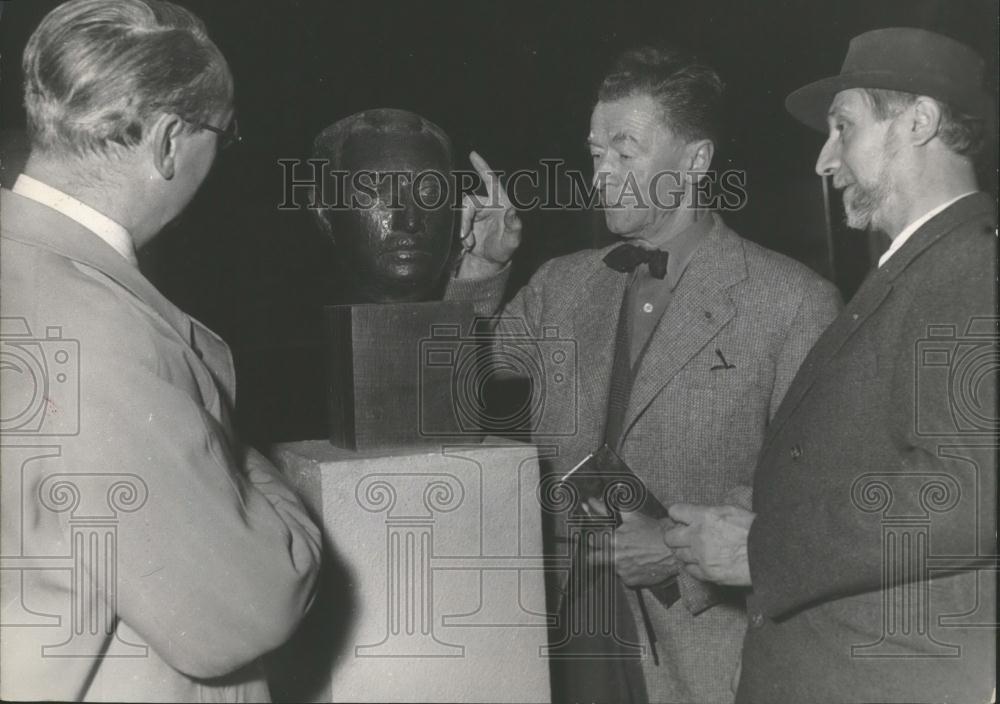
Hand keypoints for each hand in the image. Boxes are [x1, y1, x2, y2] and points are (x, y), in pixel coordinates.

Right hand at [456, 151, 521, 278]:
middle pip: (470, 202)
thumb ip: (514, 226)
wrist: (490, 261)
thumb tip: (513, 210)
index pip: (491, 181)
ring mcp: (477, 211)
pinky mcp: (467, 219)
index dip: (482, 167)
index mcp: (502, 203)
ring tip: (468, 243)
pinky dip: (462, 233)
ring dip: (463, 228)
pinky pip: (459, 221)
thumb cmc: (505, 249)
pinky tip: (468, 244)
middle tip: (465, 238)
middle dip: (465, 220)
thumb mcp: (513, 241)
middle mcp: (488, 204)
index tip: (473, 154)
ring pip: (462, 211)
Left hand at [585, 499, 678, 587]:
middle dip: (596, 554)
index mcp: (613, 540)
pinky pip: (622, 576)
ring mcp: (622, 570)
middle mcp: (615, 557)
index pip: (591, 541)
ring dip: (614, 562)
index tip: (596, 538)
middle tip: (603, 549)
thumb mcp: (632, 516)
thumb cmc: (654, 532)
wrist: (672, 550)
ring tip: (627, 554)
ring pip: (609, 567)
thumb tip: (593, 502)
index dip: (593, 538)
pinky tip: (635, 562)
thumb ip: (608, 509)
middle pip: (592, 559)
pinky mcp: (630, 581)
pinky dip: (626, 570)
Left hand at [663, 503, 754, 585]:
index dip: (677, 515)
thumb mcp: (732, 510)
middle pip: (669, 537)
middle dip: (674, 536)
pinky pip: (690, 570)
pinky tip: (703, 563)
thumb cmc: (754, 530)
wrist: (769, 554)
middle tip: (681, 537)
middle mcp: (698, 536)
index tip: (679, 518)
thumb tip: (697, 514)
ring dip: (685, 552)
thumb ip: (710, 512)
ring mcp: (701, 556)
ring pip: (679, 555)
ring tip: (696, 551)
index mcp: (705, 516)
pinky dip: (694, 567)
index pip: (675, 511)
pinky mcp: (707, 573)